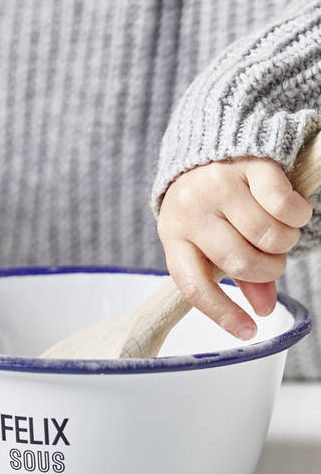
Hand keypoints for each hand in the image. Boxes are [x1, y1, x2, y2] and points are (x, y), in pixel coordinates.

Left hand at [157, 157, 312, 338]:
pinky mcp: (248, 164)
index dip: (221, 311)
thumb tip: (263, 311)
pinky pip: (284, 205)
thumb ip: (238, 274)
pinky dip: (298, 215)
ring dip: (284, 242)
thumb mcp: (211, 238)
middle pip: (240, 261)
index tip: (248, 331)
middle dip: (268, 268)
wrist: (211, 142)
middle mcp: (190, 211)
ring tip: (278, 232)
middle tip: (272, 258)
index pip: (193, 285)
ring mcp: (218, 186)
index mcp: (174, 236)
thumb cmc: (213, 204)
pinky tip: (293, 210)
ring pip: (267, 235)